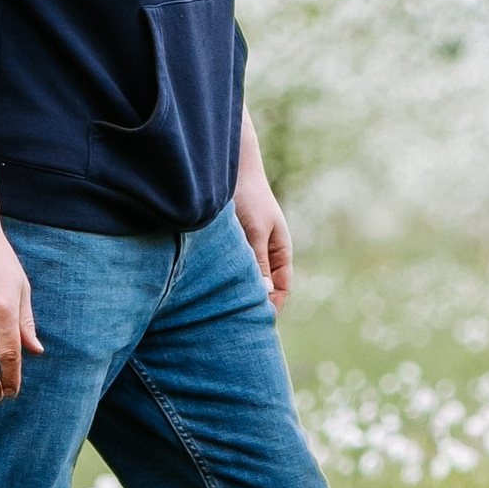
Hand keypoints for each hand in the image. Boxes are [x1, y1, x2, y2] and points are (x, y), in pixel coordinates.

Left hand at [233, 109, 292, 308]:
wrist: (228, 166)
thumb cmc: (248, 197)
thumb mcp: (255, 231)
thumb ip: (259, 261)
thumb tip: (264, 294)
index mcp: (279, 250)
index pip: (282, 287)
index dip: (271, 306)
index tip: (254, 320)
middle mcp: (264, 251)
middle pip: (263, 286)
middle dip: (251, 302)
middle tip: (234, 321)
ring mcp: (246, 247)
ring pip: (244, 278)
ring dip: (235, 290)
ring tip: (218, 307)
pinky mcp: (229, 243)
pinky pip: (228, 267)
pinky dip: (222, 277)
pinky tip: (207, 285)